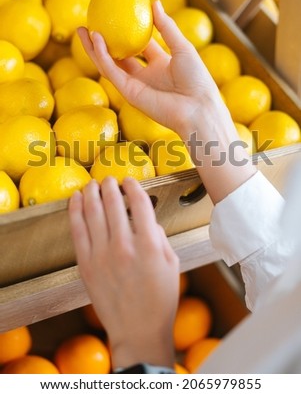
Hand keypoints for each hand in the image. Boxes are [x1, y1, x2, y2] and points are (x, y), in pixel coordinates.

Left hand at [69, 177, 178, 369]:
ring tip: (91, 184)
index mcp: (149, 245)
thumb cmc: (159, 300)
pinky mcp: (86, 265)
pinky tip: (75, 200)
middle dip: (110, 186)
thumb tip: (148, 220)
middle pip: (114, 203)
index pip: (139, 203)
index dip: (133, 187)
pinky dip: (75, 211)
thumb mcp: (172, 264)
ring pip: (93, 213)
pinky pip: (77, 231)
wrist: (138, 331)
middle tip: (109, 179)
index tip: (129, 181)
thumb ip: (160, 237)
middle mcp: (124, 246)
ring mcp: (102, 255)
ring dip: (91, 193)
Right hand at [79, 0, 255, 203]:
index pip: (140, 46)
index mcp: (160, 66)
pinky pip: (112, 72)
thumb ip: (166, 27)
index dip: (127, 32)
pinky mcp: (129, 93)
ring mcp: (135, 86)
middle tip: (90, 23)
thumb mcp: (182, 47)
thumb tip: (154, 1)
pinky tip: (96, 39)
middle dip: (103, 42)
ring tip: (81, 30)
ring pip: (109, 65)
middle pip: (118, 56)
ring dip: (94, 49)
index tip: (116, 16)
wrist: (198, 108)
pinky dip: (102, 56)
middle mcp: (145, 76)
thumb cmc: (197, 80)